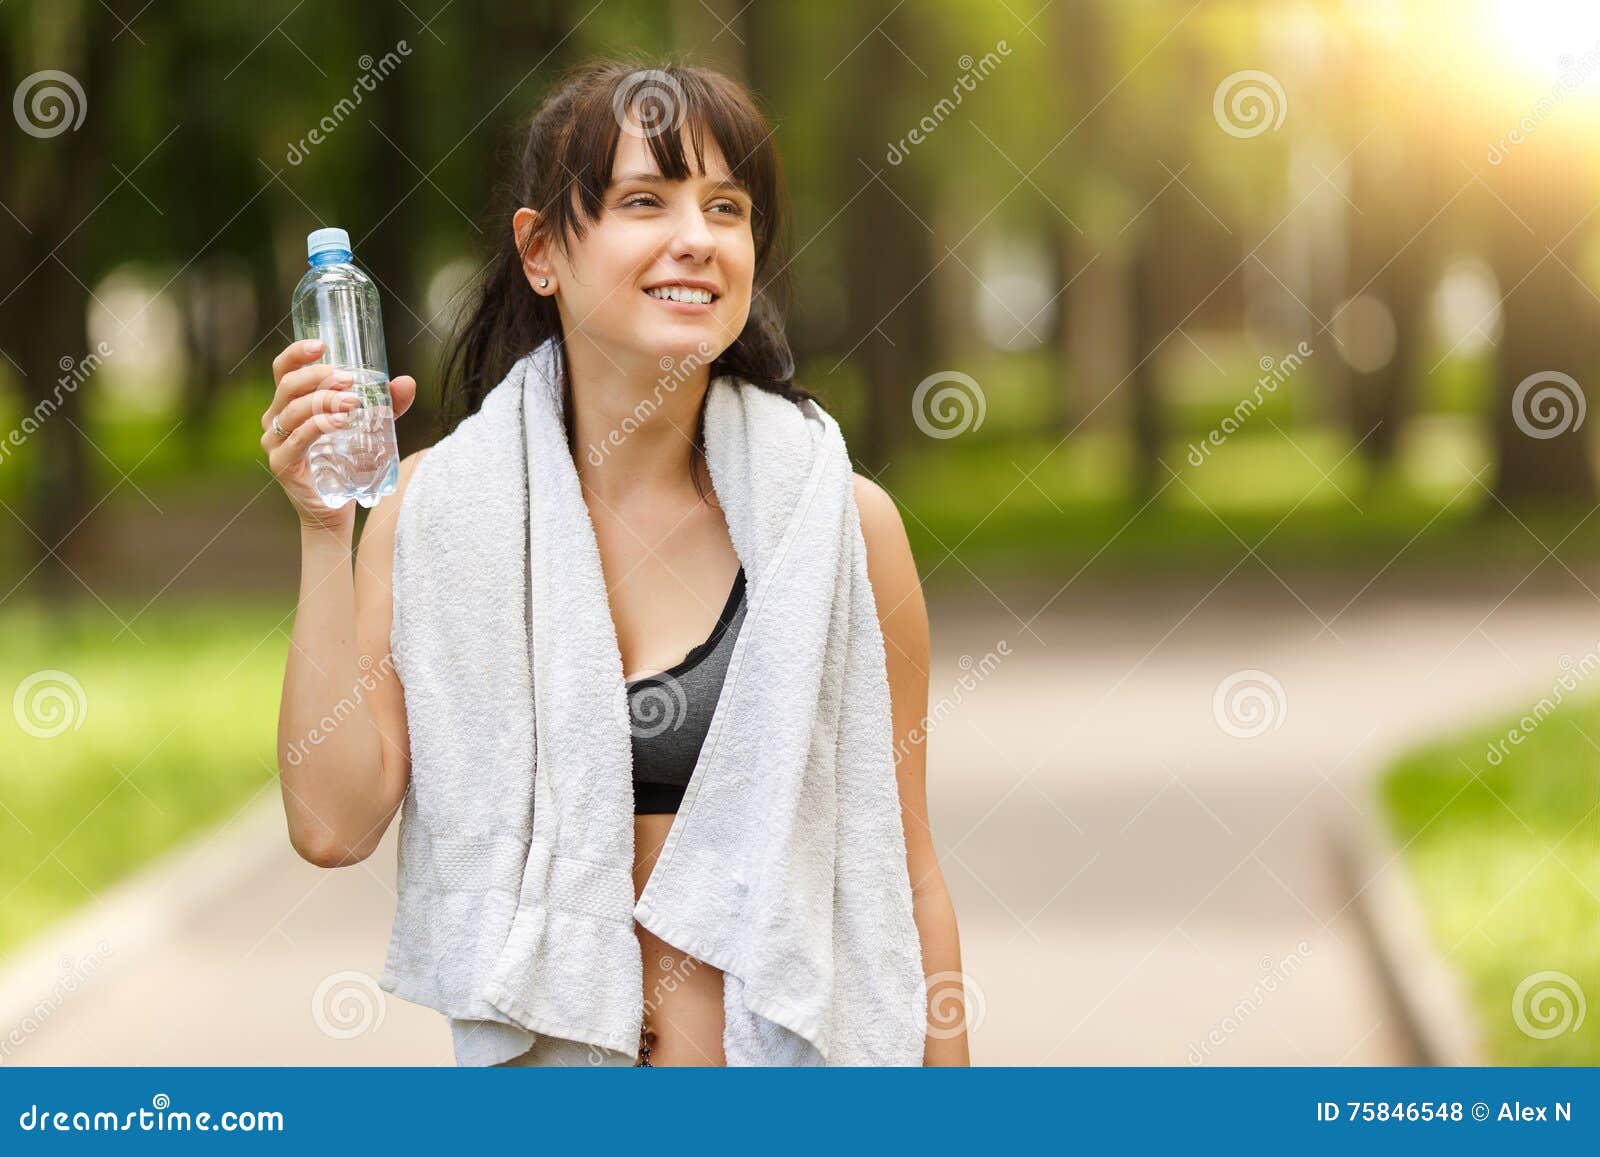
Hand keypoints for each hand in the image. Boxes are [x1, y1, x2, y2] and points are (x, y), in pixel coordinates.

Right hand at [261, 339, 418, 533]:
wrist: (335, 511)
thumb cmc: (346, 464)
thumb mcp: (369, 429)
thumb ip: (387, 406)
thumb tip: (407, 381)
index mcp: (288, 405)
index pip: (282, 371)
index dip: (296, 354)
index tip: (322, 345)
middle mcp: (275, 420)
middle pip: (288, 386)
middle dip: (319, 377)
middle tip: (349, 379)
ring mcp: (275, 443)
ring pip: (294, 410)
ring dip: (324, 400)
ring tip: (354, 402)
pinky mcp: (282, 464)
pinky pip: (299, 437)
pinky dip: (319, 425)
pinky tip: (341, 422)